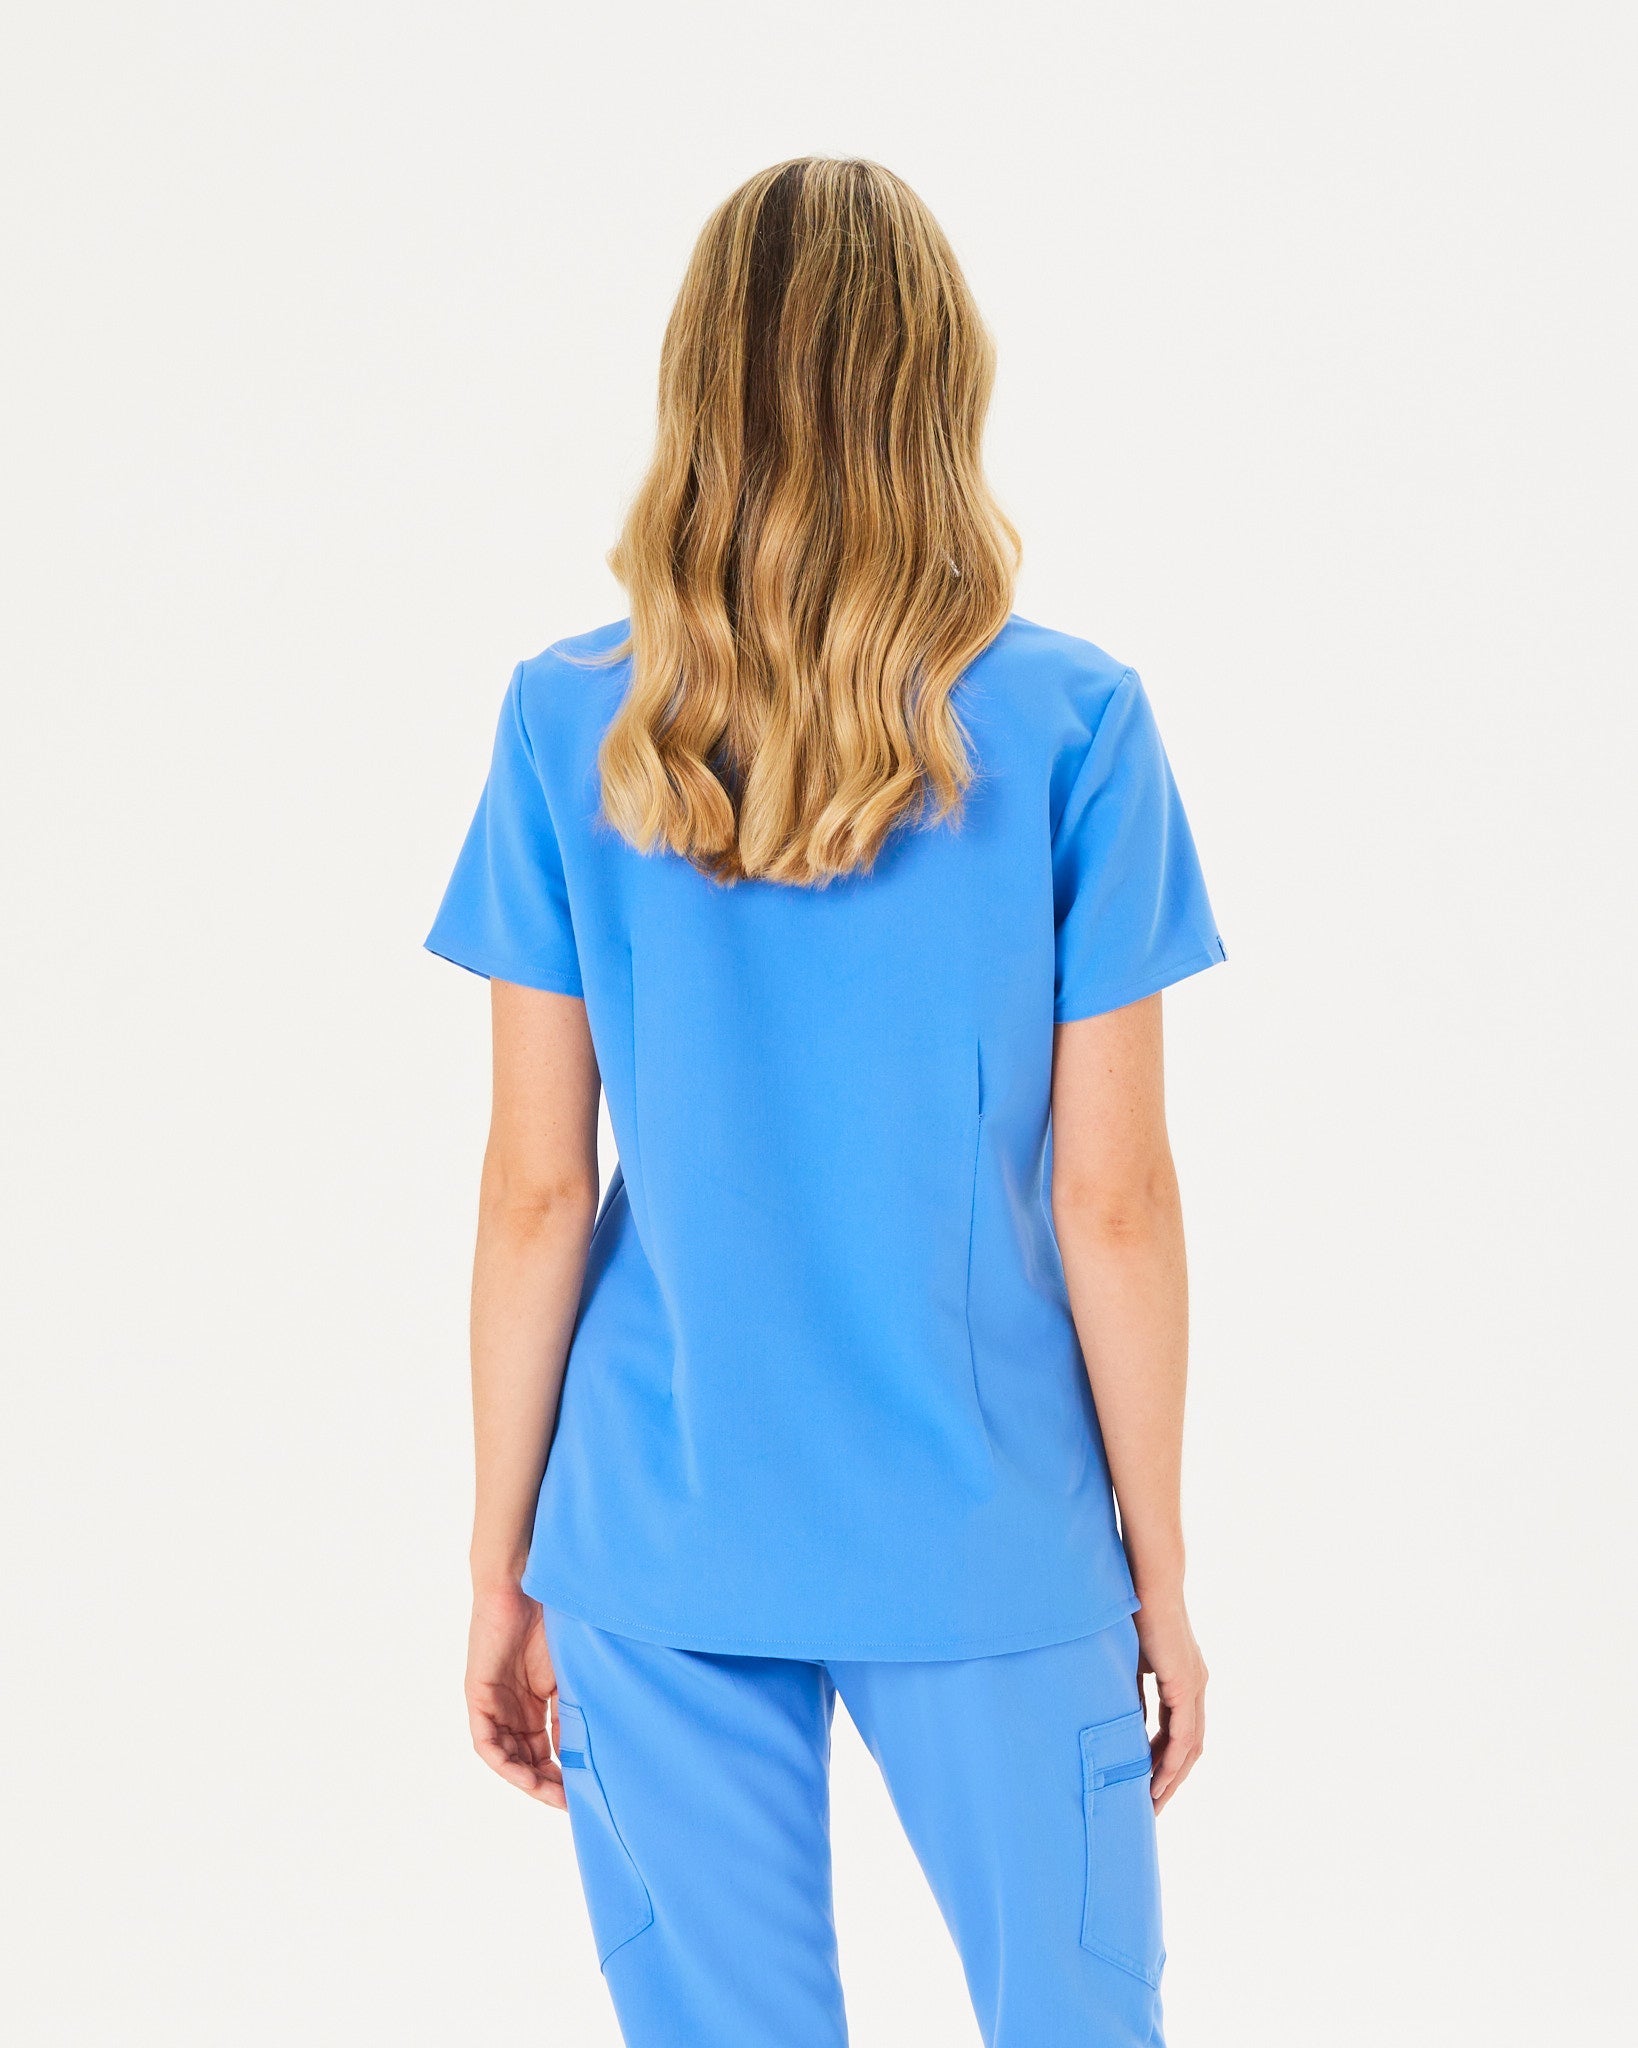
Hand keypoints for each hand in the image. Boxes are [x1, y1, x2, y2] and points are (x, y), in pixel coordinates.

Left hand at [466, 1583, 563, 1806]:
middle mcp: (513, 1708)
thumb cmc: (554, 1618)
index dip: (564, 1773)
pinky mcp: (477, 1695)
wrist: (527, 1582)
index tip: (585, 1793)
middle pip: (528, 1759)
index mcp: (536, 1702)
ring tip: (552, 1793)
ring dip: (527, 1779)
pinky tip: (521, 1773)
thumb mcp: (570, 1674)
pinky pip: (485, 1741)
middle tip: (572, 1802)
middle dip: (548, 1783)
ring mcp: (494, 1703)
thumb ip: (573, 1710)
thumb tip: (590, 1752)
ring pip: (506, 1756)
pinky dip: (502, 1760)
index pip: (548, 1749)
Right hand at [1134, 1593, 1206, 1813]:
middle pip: (1189, 1749)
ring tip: (1150, 1803)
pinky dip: (1170, 1761)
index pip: (1177, 1733)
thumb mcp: (1130, 1661)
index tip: (1144, 1784)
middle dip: (1169, 1781)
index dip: (1162, 1761)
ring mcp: (1195, 1687)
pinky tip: (1155, 1779)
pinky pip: (1182, 1736)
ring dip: (1171, 1779)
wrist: (1148, 1583)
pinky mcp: (1186, 1686)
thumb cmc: (1134, 1612)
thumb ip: (1131, 1690)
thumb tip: (1120, 1719)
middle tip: (1149, 1809)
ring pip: (1189, 1748)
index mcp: (1184, 1680)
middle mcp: (1196, 1688)